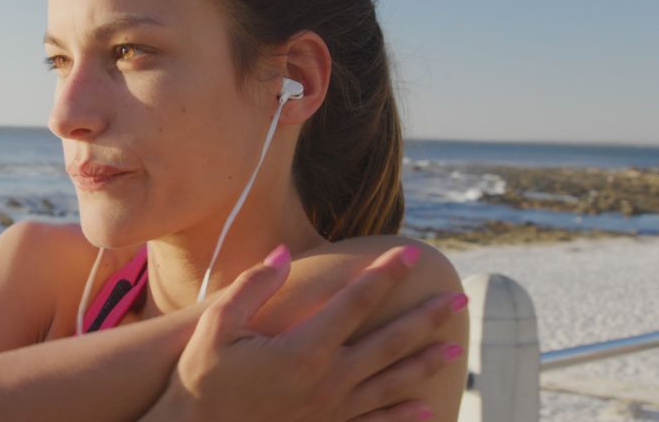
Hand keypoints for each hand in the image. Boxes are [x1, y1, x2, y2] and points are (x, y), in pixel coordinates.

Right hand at [148, 245, 459, 421]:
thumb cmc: (200, 378)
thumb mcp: (217, 326)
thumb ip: (253, 287)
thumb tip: (286, 254)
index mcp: (303, 349)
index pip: (356, 302)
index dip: (385, 275)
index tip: (410, 253)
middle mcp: (327, 380)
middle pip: (388, 342)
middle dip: (425, 317)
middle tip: (458, 299)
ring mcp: (330, 409)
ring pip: (389, 381)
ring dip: (423, 362)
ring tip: (453, 346)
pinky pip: (373, 421)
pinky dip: (403, 415)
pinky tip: (428, 408)